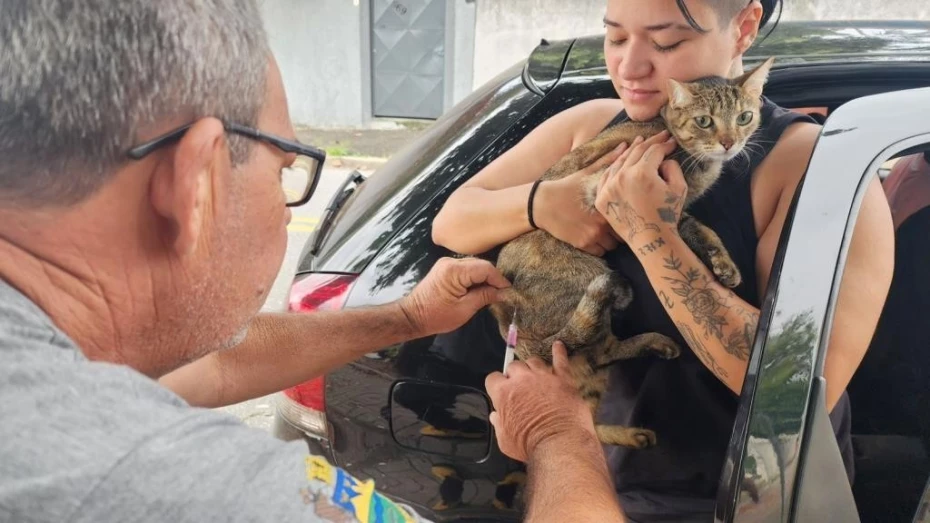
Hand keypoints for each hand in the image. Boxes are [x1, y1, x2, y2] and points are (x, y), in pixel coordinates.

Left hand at [399, 257, 510, 335]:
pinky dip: (476, 277)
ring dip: (485, 277)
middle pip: (481, 264)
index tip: (509, 291)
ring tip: (493, 292)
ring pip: (475, 265)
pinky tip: (481, 289)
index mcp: (454, 270)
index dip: (499, 279)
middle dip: (494, 278)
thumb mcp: (464, 309)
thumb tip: (504, 292)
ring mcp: (447, 263)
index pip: (485, 268)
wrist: (412, 316)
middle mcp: (450, 262)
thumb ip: (485, 297)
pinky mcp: (446, 268)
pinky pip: (467, 268)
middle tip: (503, 293)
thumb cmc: (436, 316)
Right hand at [485, 341, 596, 461]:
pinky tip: (558, 346)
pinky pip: (561, 361)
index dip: (497, 385)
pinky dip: (559, 352)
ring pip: (534, 361)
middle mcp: (522, 379)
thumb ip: (498, 424)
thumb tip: (496, 415)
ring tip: (535, 376)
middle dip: (514, 375)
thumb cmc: (529, 445)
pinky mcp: (563, 380)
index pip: (493, 378)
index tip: (501, 392)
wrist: (560, 444)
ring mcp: (544, 377)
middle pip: (514, 366)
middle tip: (521, 388)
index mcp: (503, 393)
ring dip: (532, 367)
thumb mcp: (504, 440)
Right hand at [535, 143, 628, 255]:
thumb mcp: (588, 172)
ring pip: (613, 245)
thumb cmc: (567, 187)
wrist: (542, 204)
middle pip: (623, 233)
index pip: (629, 214)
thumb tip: (626, 145)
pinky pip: (600, 252)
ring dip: (610, 240)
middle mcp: (602, 221)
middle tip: (615, 224)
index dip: (628, 214)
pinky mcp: (582, 245)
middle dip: (621, 230)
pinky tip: (592, 237)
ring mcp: (592, 235)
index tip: (625, 213)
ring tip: (602, 231)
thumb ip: (609, 161)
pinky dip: (599, 247)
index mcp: (607, 202)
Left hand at [594, 132, 686, 246]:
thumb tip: (663, 158)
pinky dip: (615, 166)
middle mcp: (622, 177)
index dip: (665, 144)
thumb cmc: (668, 215)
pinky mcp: (601, 197)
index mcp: (642, 173)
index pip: (654, 151)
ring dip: (631, 150)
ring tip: (639, 141)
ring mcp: (609, 187)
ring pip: (620, 161)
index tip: (672, 141)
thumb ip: (672, 166)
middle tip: (660, 136)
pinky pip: (607, 176)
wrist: (650, 240)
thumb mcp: (679, 188)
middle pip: (636, 152)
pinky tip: (622, 159)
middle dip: (651, 142)